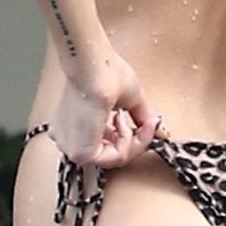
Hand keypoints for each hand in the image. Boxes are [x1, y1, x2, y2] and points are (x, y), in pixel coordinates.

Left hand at [49, 54, 160, 168]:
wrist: (93, 67)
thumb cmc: (105, 72)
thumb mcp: (129, 100)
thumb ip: (140, 118)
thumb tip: (157, 128)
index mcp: (72, 126)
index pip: (106, 144)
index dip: (132, 136)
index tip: (148, 123)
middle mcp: (69, 139)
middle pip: (111, 154)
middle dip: (135, 139)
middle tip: (146, 124)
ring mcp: (72, 148)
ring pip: (114, 158)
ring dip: (132, 139)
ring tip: (127, 117)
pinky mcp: (81, 154)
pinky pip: (115, 158)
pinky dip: (129, 142)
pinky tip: (124, 122)